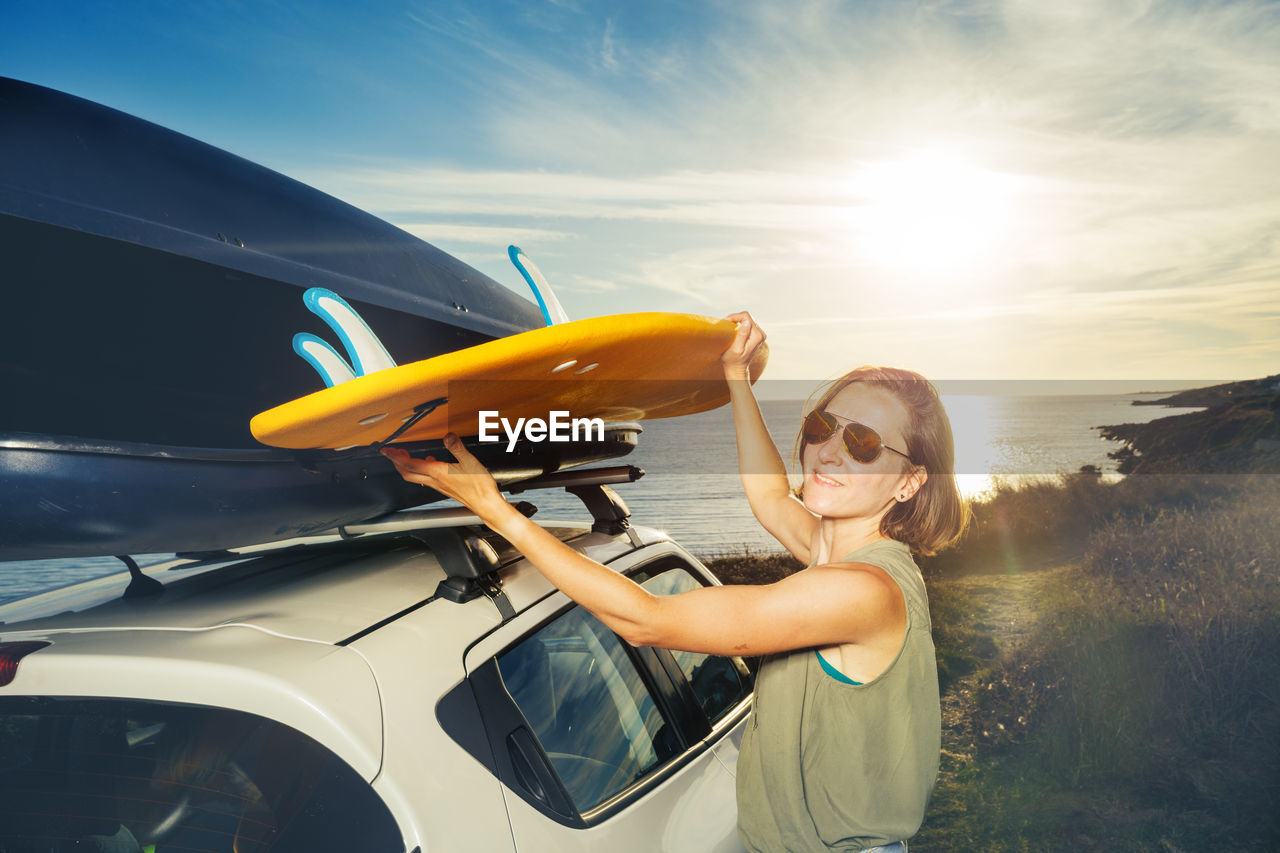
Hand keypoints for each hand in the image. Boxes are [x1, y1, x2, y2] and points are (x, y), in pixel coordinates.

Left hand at [380, 435, 505, 517]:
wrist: (486, 504)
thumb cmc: (479, 487)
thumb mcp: (470, 462)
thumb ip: (457, 448)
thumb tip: (447, 436)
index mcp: (438, 473)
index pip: (410, 464)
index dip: (396, 456)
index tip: (386, 450)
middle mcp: (435, 481)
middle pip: (407, 473)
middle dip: (396, 462)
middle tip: (391, 453)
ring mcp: (439, 486)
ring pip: (415, 476)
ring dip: (406, 466)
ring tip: (404, 456)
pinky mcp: (444, 488)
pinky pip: (426, 478)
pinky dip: (421, 469)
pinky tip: (430, 463)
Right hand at [721, 311, 766, 380]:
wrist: (736, 368)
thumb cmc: (734, 360)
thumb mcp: (736, 348)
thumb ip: (742, 334)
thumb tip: (746, 322)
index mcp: (757, 336)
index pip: (746, 317)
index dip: (734, 317)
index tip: (725, 322)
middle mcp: (760, 333)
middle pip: (746, 317)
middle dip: (735, 319)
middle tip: (725, 325)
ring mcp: (758, 334)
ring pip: (746, 319)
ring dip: (736, 321)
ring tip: (728, 328)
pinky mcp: (754, 334)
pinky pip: (746, 324)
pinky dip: (738, 325)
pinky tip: (733, 330)